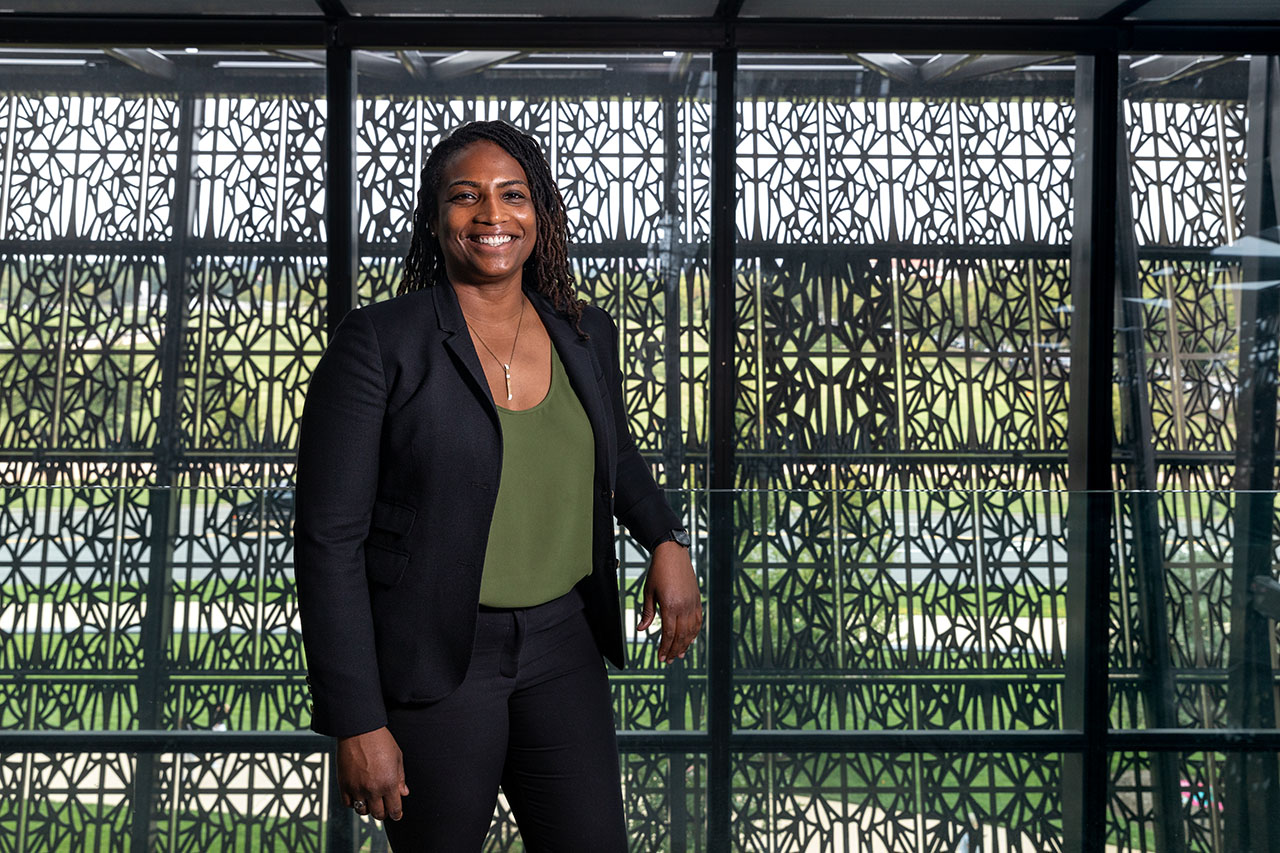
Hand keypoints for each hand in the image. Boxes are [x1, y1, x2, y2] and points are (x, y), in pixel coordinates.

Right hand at [337, 726, 408, 820]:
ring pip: (362, 811)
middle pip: (379, 814)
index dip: (397, 814)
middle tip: (385, 807)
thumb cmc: (381, 741)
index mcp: (389, 783)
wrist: (359, 730)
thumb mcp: (397, 757)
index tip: (397, 814)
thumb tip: (404, 793)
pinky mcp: (344, 785)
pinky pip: (348, 803)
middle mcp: (373, 789)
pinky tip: (358, 795)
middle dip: (384, 813)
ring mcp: (357, 788)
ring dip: (368, 808)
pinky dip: (353, 802)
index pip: (394, 809)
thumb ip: (400, 778)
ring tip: (371, 800)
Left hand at [637, 541, 702, 663]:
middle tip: (669, 660)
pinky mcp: (697, 599)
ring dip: (685, 644)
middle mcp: (684, 607)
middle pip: (681, 636)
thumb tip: (641, 629)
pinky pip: (698, 620)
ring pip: (691, 630)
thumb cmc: (658, 571)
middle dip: (674, 650)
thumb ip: (647, 612)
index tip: (661, 657)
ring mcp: (692, 603)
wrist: (673, 554)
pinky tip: (690, 639)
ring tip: (680, 654)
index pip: (668, 634)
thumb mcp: (648, 592)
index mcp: (670, 606)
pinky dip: (694, 632)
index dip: (665, 648)